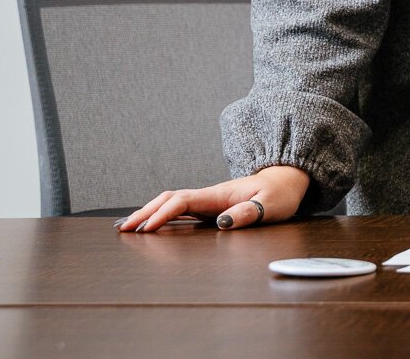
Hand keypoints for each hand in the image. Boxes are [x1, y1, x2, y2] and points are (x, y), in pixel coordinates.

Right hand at [116, 165, 309, 231]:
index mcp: (219, 194)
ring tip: (126, 227)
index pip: (183, 200)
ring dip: (149, 212)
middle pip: (169, 199)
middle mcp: (209, 195)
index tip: (146, 228)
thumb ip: (248, 213)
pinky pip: (181, 209)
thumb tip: (222, 223)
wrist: (286, 181)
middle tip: (123, 229)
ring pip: (171, 203)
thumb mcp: (271, 205)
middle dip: (145, 212)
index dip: (163, 213)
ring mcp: (208, 200)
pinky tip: (152, 225)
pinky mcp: (211, 206)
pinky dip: (162, 215)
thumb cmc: (280, 194)